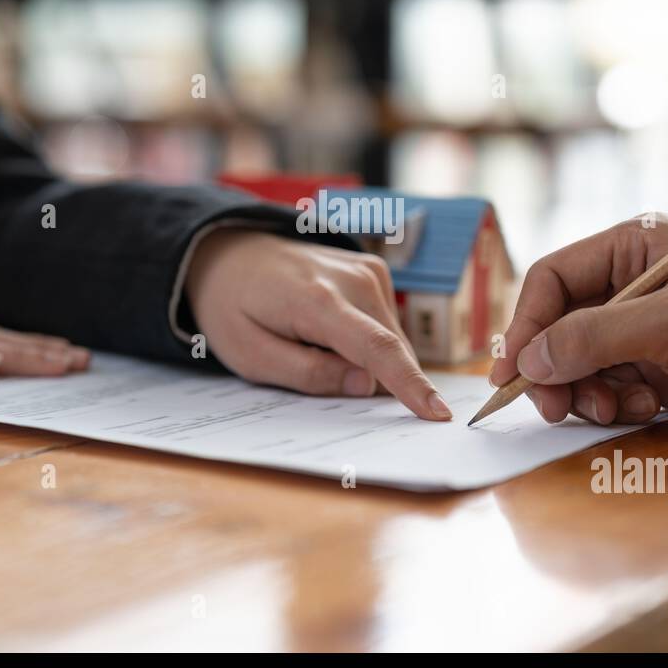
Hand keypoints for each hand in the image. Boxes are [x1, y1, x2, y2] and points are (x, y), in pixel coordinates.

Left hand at [184, 230, 451, 420]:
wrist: (229, 252)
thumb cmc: (233, 307)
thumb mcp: (251, 356)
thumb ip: (308, 375)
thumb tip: (366, 387)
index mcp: (318, 301)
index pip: (377, 349)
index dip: (410, 386)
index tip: (438, 415)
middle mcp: (354, 279)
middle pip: (391, 350)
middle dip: (375, 381)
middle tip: (326, 382)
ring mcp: (368, 271)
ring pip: (393, 340)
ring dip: (368, 362)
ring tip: (315, 347)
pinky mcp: (374, 271)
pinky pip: (387, 325)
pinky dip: (368, 343)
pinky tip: (331, 336)